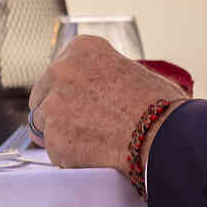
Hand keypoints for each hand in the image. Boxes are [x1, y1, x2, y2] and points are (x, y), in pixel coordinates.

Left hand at [28, 36, 185, 174]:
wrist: (164, 136)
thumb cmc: (160, 106)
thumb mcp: (131, 71)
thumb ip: (105, 75)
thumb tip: (100, 90)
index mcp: (81, 49)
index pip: (59, 70)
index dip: (68, 90)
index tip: (80, 102)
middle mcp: (61, 70)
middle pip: (42, 95)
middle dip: (57, 111)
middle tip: (81, 127)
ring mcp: (54, 105)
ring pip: (43, 125)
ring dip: (60, 135)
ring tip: (93, 143)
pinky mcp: (54, 138)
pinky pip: (54, 151)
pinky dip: (70, 158)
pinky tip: (95, 157)